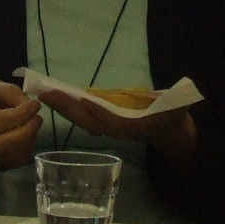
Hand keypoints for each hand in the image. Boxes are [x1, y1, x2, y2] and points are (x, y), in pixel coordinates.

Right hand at [0, 81, 42, 171]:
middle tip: (37, 118)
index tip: (35, 105)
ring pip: (12, 155)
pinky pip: (16, 161)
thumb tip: (29, 105)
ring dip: (29, 140)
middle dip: (27, 131)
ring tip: (32, 125)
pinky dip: (27, 148)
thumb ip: (11, 93)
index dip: (21, 114)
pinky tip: (27, 136)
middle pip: (4, 144)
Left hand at [33, 88, 196, 163]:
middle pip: (88, 120)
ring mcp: (108, 126)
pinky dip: (67, 106)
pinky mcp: (103, 121)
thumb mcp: (180, 107)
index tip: (83, 101)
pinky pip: (82, 115)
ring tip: (44, 93)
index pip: (112, 120)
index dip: (97, 112)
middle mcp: (116, 128)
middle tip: (47, 93)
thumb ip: (177, 104)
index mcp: (134, 126)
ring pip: (81, 119)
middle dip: (68, 108)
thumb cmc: (174, 115)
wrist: (169, 130)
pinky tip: (55, 97)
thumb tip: (177, 99)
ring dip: (63, 108)